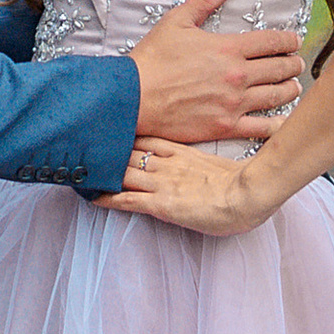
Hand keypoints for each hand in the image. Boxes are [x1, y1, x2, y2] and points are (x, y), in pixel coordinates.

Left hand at [100, 139, 274, 237]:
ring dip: (102, 171)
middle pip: (128, 151)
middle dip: (108, 149)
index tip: (109, 129)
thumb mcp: (226, 162)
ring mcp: (162, 183)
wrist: (253, 193)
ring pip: (123, 172)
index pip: (146, 138)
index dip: (126, 135)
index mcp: (183, 152)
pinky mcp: (161, 204)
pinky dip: (107, 197)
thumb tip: (213, 155)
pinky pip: (126, 199)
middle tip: (85, 144)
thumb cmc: (248, 182)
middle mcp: (168, 164)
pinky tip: (92, 196)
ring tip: (81, 169)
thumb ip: (210, 158)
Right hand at [128, 0, 303, 145]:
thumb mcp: (177, 21)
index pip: (271, 41)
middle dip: (293, 65)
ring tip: (294, 87)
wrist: (133, 97)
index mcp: (228, 49)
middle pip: (279, 69)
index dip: (288, 40)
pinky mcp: (226, 126)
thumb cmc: (153, 60)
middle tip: (298, 64)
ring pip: (275, 96)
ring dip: (290, 90)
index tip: (294, 41)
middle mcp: (237, 76)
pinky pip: (261, 126)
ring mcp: (234, 103)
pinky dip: (277, 123)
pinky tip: (284, 120)